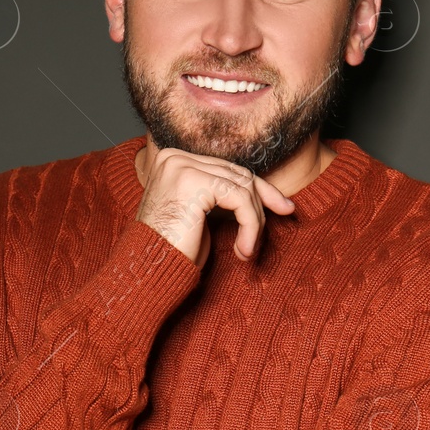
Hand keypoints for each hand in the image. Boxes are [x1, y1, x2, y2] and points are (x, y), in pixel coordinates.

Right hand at [135, 147, 294, 266]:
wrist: (144, 272)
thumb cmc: (170, 251)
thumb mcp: (198, 215)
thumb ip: (219, 195)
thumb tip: (261, 190)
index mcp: (172, 159)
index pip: (227, 168)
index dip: (259, 188)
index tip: (283, 206)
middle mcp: (174, 156)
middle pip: (238, 173)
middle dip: (263, 200)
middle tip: (285, 216)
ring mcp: (181, 166)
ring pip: (243, 186)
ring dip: (254, 220)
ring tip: (247, 249)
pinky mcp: (193, 182)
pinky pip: (240, 199)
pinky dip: (250, 226)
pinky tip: (243, 250)